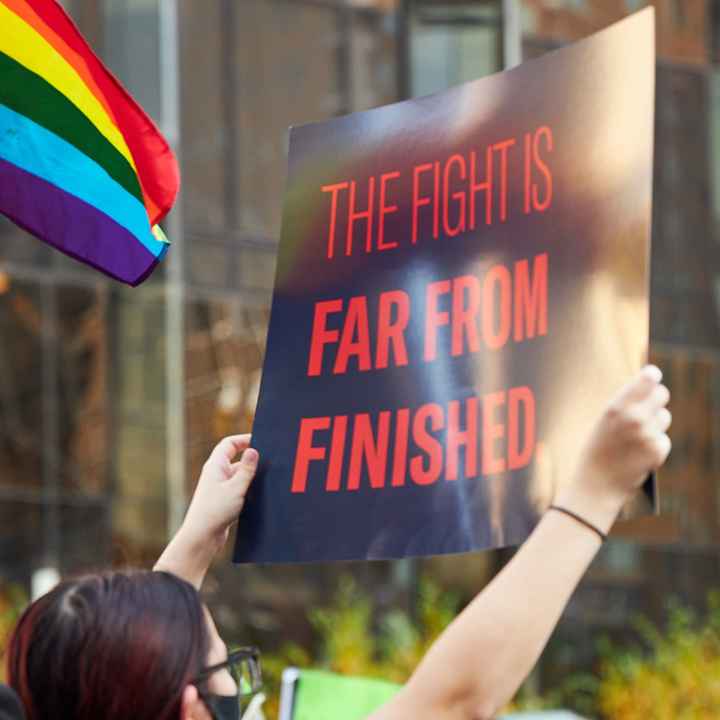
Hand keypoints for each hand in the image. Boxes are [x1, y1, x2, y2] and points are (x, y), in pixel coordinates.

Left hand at [182, 434, 258, 549]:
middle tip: (270, 460)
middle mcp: (217, 474)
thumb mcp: (236, 488)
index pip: (229, 444)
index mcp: (216, 466)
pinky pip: (240, 489)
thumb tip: (254, 450)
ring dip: (252, 476)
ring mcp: (220, 487)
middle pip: (237, 459)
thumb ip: (247, 469)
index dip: (244, 439)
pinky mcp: (224, 500)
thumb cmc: (215, 511)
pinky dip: (249, 489)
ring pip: (240, 476)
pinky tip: (261, 495)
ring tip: (268, 479)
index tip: (260, 440)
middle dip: (252, 459)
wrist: (202, 538)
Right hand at [557, 365, 670, 532]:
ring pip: (664, 417)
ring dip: (655, 424)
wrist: (595, 486)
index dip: (652, 376)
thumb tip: (646, 388)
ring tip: (636, 438)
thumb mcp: (603, 423)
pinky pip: (664, 439)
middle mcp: (634, 417)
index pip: (647, 378)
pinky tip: (639, 454)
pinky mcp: (657, 450)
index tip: (652, 375)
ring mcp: (647, 434)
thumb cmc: (595, 453)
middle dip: (656, 400)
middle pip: (662, 394)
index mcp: (616, 406)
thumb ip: (623, 406)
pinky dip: (655, 445)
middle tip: (647, 409)